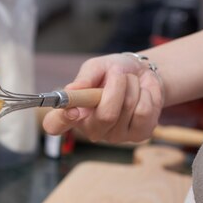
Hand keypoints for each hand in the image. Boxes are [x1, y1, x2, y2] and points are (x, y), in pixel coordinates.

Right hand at [42, 53, 163, 142]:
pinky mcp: (138, 135)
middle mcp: (90, 129)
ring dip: (133, 86)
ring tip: (131, 83)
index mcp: (72, 112)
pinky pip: (145, 111)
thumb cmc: (114, 72)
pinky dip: (147, 93)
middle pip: (106, 116)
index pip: (55, 124)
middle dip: (117, 86)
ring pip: (129, 108)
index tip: (72, 111)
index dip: (62, 119)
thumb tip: (73, 89)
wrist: (143, 74)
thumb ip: (85, 77)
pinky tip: (143, 94)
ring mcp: (114, 136)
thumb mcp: (98, 67)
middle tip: (119, 74)